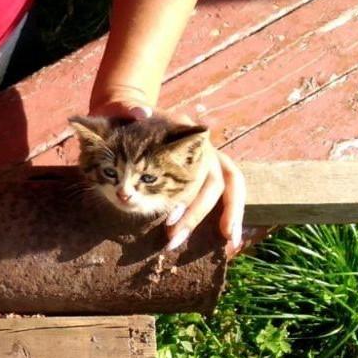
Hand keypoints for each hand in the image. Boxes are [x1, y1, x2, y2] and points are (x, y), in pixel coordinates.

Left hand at [92, 98, 246, 257]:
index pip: (196, 165)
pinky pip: (226, 195)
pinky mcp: (206, 173)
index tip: (169, 218)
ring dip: (223, 217)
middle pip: (211, 182)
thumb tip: (140, 112)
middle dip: (196, 214)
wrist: (133, 116)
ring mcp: (208, 160)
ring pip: (225, 189)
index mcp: (187, 132)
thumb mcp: (124, 113)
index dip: (187, 195)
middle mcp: (203, 147)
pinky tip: (232, 243)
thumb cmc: (128, 119)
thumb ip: (129, 112)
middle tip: (173, 238)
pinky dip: (231, 217)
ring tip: (217, 246)